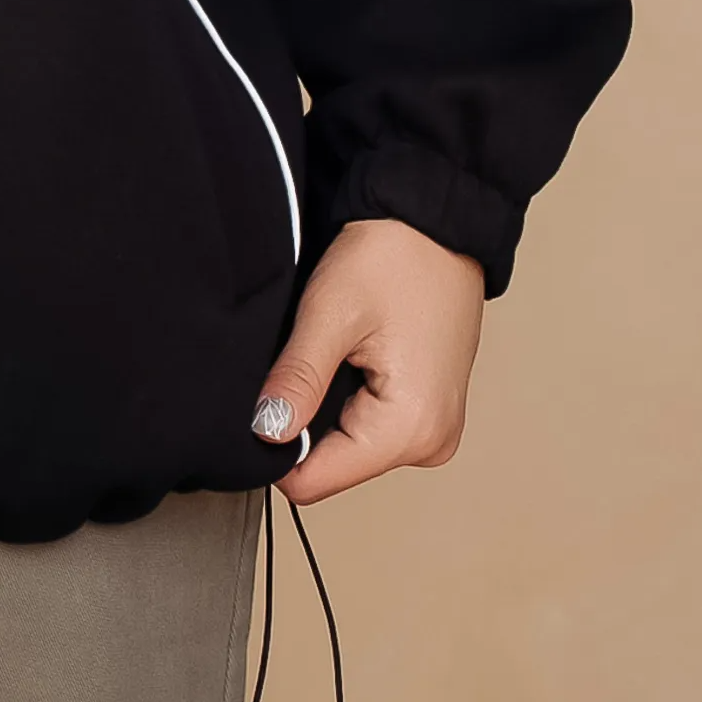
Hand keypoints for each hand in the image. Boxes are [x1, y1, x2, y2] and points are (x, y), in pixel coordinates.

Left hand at [251, 218, 484, 507]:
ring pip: (348, 445)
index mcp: (410, 429)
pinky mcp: (427, 411)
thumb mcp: (330, 314)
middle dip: (304, 421)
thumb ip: (297, 379)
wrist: (436, 221)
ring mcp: (433, 429)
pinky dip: (347, 396)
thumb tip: (265, 433)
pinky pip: (369, 425)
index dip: (277, 446)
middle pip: (333, 464)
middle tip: (306, 356)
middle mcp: (430, 443)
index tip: (266, 398)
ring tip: (334, 349)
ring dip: (326, 405)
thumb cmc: (395, 256)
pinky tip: (351, 354)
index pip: (318, 480)